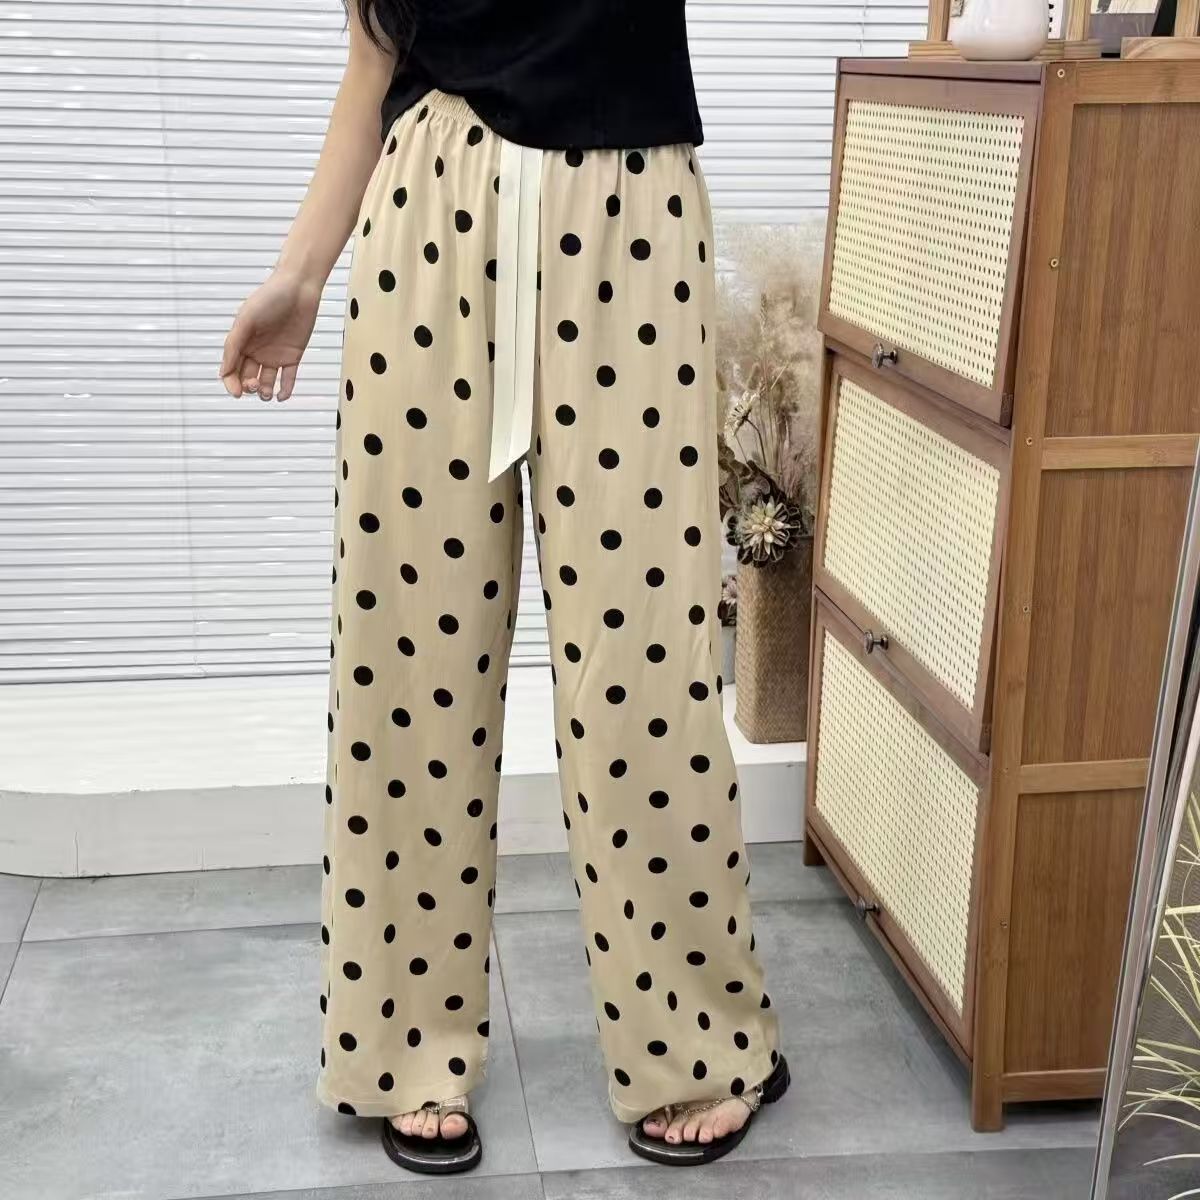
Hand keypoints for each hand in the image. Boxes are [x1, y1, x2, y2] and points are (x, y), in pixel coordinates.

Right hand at [219, 269, 322, 400]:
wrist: (298, 289)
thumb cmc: (269, 299)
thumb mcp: (245, 321)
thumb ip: (233, 346)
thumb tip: (223, 372)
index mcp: (241, 342)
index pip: (232, 369)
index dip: (231, 384)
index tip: (236, 393)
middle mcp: (256, 350)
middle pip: (247, 378)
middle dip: (248, 387)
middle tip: (254, 385)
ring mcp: (274, 355)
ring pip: (266, 382)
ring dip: (264, 392)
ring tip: (266, 392)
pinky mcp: (292, 356)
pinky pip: (287, 379)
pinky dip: (285, 390)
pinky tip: (281, 396)